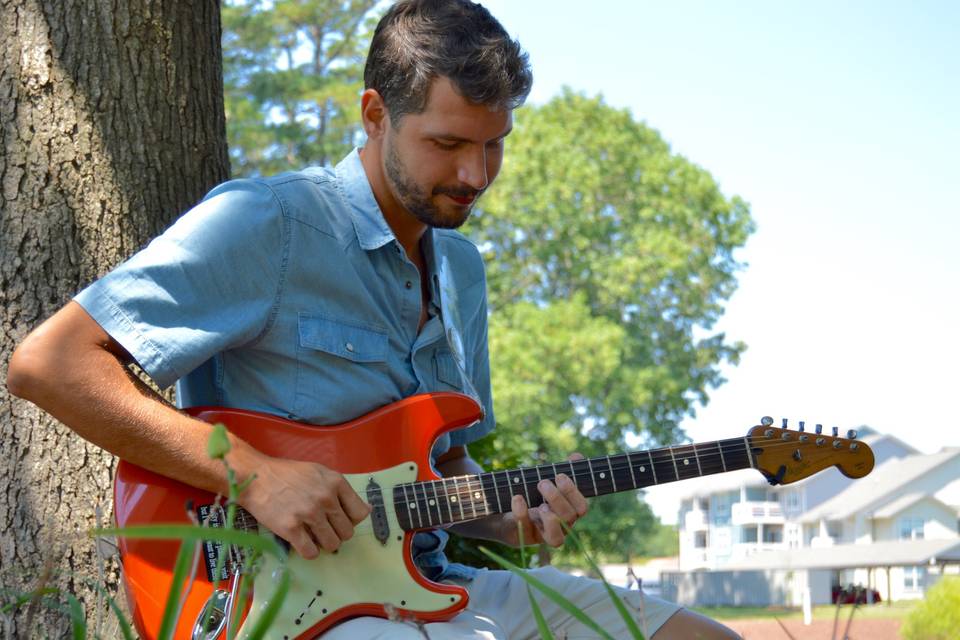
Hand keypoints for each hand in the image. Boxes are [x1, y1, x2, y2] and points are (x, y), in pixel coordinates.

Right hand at [234, 451, 370, 558]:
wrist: (256, 477)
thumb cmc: (289, 474)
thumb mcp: (320, 473)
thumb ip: (341, 490)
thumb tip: (367, 511)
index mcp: (336, 482)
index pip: (360, 513)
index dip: (351, 520)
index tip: (340, 520)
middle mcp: (325, 498)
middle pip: (347, 532)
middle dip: (337, 533)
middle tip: (323, 528)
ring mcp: (309, 514)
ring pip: (332, 544)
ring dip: (325, 544)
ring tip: (313, 536)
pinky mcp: (291, 529)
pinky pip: (311, 552)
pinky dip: (310, 552)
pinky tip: (303, 543)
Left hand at [501, 453, 588, 546]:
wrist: (506, 512)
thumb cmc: (532, 495)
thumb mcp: (547, 480)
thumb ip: (564, 469)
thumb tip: (577, 457)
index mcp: (569, 511)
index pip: (582, 508)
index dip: (573, 493)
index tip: (559, 476)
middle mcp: (560, 526)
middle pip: (569, 518)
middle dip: (557, 499)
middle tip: (542, 483)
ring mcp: (543, 535)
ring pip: (557, 539)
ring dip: (550, 518)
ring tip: (539, 503)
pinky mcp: (525, 538)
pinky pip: (526, 530)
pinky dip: (522, 512)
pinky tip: (517, 498)